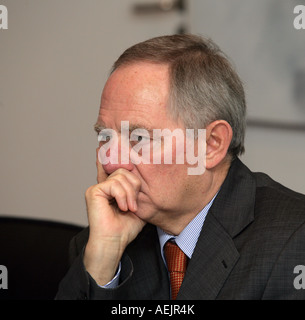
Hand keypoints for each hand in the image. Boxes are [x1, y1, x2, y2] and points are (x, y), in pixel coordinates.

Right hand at [83, 149, 145, 285]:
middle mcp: (104, 184)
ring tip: (129, 208)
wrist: (115, 242)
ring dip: (130, 194)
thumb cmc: (126, 227)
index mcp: (112, 187)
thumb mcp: (138, 205)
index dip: (114, 151)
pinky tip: (123, 207)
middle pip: (124, 170)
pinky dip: (123, 196)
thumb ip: (138, 190)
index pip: (113, 164)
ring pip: (121, 176)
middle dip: (135, 186)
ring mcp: (97, 187)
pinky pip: (114, 183)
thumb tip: (145, 173)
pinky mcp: (93, 191)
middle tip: (134, 204)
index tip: (114, 138)